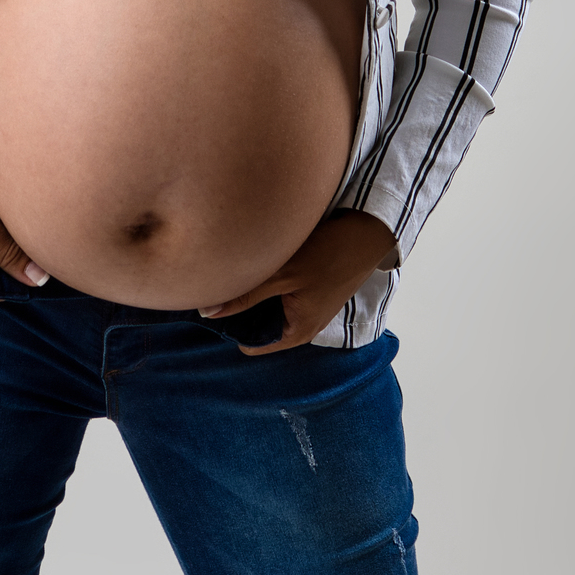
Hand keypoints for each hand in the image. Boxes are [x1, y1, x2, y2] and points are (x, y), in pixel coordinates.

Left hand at [199, 211, 397, 354]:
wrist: (368, 230)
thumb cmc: (330, 254)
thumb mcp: (283, 275)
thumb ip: (245, 295)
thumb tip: (206, 310)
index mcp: (296, 333)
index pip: (250, 344)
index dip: (229, 327)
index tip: (214, 304)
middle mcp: (301, 326)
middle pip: (257, 325)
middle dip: (239, 308)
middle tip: (221, 283)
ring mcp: (307, 308)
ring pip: (267, 307)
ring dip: (253, 292)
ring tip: (237, 271)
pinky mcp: (309, 290)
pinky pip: (278, 294)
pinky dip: (267, 283)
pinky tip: (258, 263)